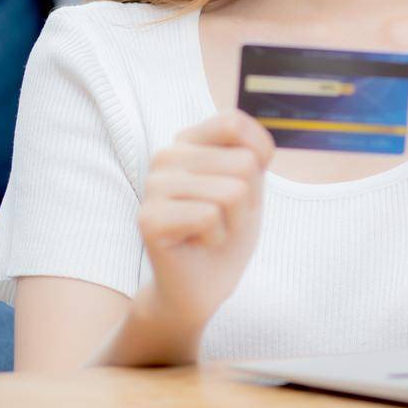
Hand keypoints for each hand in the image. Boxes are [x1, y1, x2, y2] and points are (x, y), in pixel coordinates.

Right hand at [136, 110, 274, 335]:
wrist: (202, 285)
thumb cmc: (228, 229)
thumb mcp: (251, 182)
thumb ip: (250, 151)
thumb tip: (253, 148)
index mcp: (188, 140)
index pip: (234, 122)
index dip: (259, 155)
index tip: (247, 183)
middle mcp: (165, 155)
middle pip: (243, 163)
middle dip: (249, 199)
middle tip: (223, 218)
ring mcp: (153, 186)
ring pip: (233, 191)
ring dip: (234, 221)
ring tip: (211, 231)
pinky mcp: (148, 219)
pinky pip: (210, 216)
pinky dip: (217, 237)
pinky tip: (198, 244)